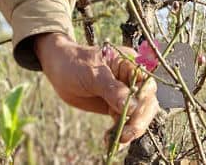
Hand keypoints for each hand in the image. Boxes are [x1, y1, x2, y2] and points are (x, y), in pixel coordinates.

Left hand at [33, 33, 157, 143]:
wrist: (58, 69)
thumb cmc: (74, 63)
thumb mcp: (92, 74)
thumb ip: (112, 89)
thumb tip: (133, 107)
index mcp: (130, 65)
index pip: (147, 85)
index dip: (144, 101)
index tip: (133, 114)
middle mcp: (132, 80)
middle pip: (146, 103)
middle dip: (139, 120)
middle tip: (126, 134)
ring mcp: (125, 95)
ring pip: (137, 116)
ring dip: (130, 130)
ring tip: (117, 140)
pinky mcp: (116, 108)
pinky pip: (124, 123)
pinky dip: (120, 133)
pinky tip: (109, 140)